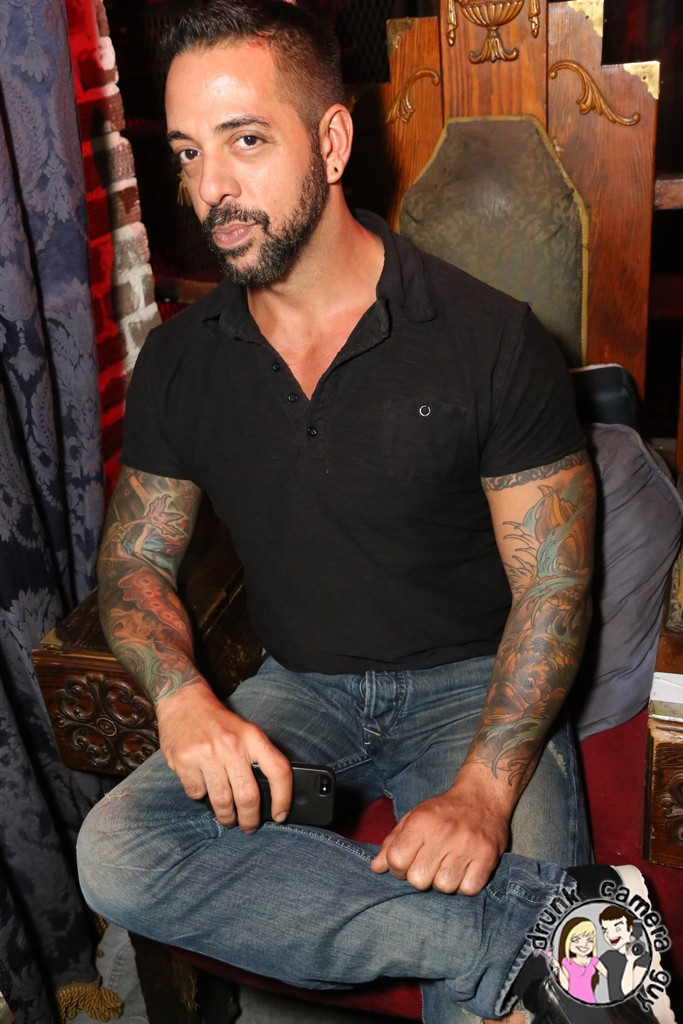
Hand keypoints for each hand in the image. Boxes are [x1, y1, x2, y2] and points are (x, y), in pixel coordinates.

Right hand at [155, 681, 291, 831]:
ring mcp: (206, 754)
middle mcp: (231, 745)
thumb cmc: (218, 722)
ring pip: (222, 801)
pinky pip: (197, 793)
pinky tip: (203, 788)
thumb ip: (256, 758)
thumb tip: (269, 796)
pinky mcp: (184, 761)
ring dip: (227, 817)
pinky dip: (201, 796)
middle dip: (250, 819)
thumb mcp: (245, 731)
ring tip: (228, 819)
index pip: (278, 770)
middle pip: (248, 796)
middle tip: (249, 826)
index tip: (281, 814)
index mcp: (252, 736)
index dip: (284, 797)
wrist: (183, 700)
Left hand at [370, 770, 509, 894]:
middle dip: (420, 877)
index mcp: (421, 822)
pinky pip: (468, 890)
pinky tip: (464, 870)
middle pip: (418, 880)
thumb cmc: (443, 811)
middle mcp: (443, 833)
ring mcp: (467, 846)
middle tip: (429, 865)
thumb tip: (376, 868)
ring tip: (448, 865)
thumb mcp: (413, 818)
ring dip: (444, 881)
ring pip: (444, 887)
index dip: (397, 868)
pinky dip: (465, 885)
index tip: (407, 862)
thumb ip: (392, 842)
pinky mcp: (487, 857)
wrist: (482, 796)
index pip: (396, 861)